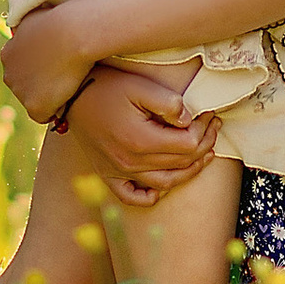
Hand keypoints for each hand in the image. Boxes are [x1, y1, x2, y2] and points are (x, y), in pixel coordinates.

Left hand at [2, 0, 103, 121]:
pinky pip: (45, 116)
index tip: (56, 67)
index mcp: (7, 54)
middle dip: (41, 86)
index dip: (40, 70)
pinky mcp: (34, 107)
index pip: (22, 69)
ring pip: (35, 101)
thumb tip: (37, 25)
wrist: (72, 33)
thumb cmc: (61, 20)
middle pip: (25, 87)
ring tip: (70, 85)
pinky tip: (70, 98)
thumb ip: (32, 27)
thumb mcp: (37, 16)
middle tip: (64, 79)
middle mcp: (9, 75)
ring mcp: (20, 92)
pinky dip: (56, 110)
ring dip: (49, 97)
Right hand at [69, 61, 215, 206]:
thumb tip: (189, 121)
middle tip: (213, 128)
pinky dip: (151, 196)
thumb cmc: (107, 86)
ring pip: (165, 183)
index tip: (210, 115)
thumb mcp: (140, 86)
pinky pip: (133, 197)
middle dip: (204, 146)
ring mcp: (119, 171)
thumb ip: (169, 103)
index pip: (188, 145)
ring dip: (189, 171)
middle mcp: (131, 162)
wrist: (71, 95)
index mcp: (141, 140)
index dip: (205, 131)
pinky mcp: (107, 174)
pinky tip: (162, 185)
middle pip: (181, 164)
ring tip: (203, 154)